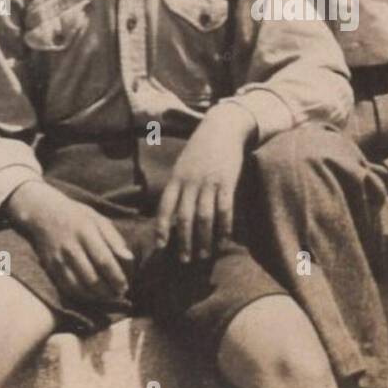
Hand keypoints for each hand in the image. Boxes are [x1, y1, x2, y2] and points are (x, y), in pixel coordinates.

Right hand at [7, 181, 133, 303]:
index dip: (116, 277)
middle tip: (119, 294)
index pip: (104, 261)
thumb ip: (114, 239)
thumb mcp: (99, 219)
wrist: (43, 213)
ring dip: (96, 297)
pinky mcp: (51, 268)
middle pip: (92, 278)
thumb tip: (129, 259)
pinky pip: (67, 288)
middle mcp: (71, 248)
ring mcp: (59, 260)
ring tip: (108, 297)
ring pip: (79, 287)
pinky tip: (92, 296)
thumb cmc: (78, 216)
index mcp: (86, 233)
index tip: (125, 286)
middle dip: (108, 291)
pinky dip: (81, 296)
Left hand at [155, 103, 256, 261]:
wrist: (223, 127)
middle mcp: (190, 182)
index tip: (160, 246)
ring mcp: (209, 182)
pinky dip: (224, 226)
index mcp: (176, 178)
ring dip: (203, 239)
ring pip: (204, 217)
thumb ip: (178, 185)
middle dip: (183, 241)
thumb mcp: (183, 164)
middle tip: (184, 260)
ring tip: (203, 255)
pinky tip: (224, 239)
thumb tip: (172, 211)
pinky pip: (225, 209)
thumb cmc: (201, 148)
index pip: (165, 207)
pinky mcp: (227, 181)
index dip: (161, 228)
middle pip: (184, 217)